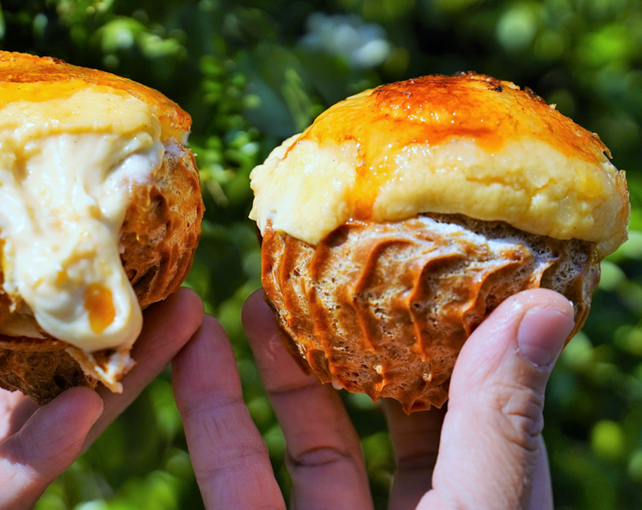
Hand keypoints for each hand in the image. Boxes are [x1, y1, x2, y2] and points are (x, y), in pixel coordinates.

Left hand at [0, 211, 203, 509]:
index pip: (8, 313)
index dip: (54, 276)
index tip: (100, 228)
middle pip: (60, 358)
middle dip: (120, 316)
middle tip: (176, 266)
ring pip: (64, 415)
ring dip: (123, 374)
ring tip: (181, 320)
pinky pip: (13, 483)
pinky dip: (48, 449)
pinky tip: (85, 407)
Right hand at [173, 288, 574, 508]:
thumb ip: (499, 424)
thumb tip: (543, 303)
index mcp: (483, 507)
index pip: (476, 397)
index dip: (451, 326)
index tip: (426, 255)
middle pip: (381, 409)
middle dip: (352, 338)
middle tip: (329, 268)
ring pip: (301, 436)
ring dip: (271, 365)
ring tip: (252, 293)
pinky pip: (238, 472)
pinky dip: (214, 409)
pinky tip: (195, 352)